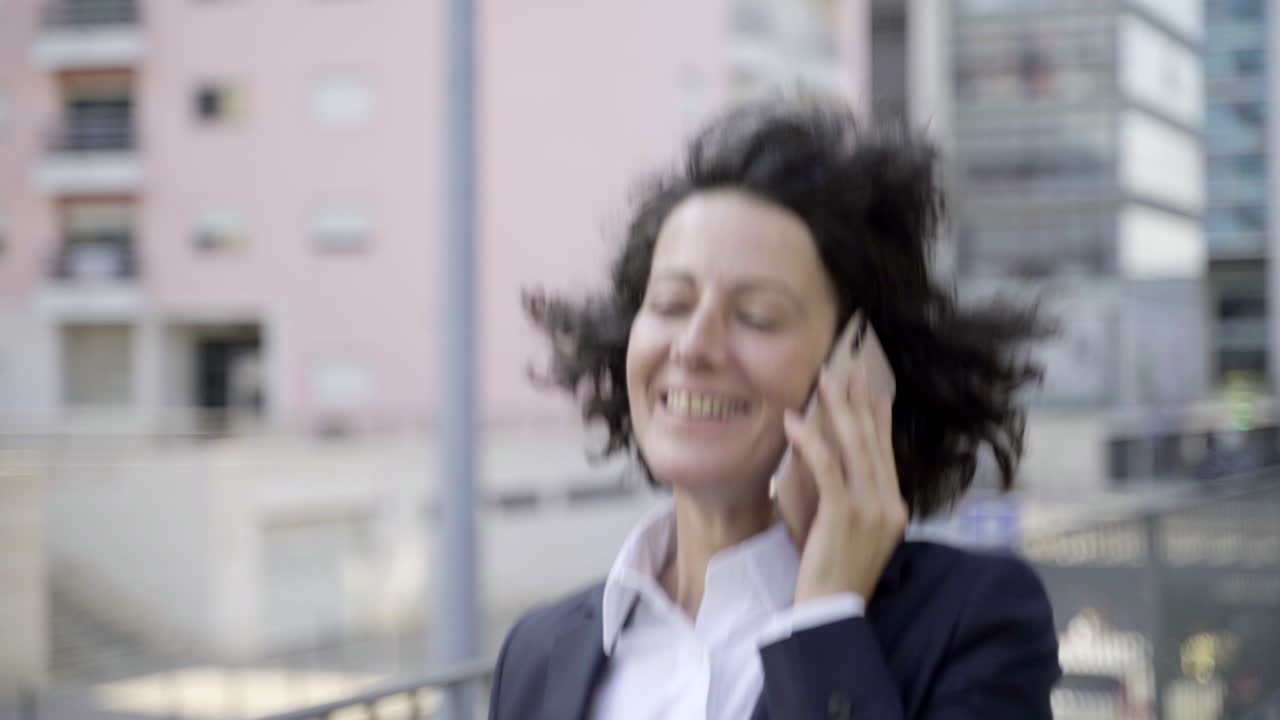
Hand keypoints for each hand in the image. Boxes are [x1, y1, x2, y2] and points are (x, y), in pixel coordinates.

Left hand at [782, 361, 906, 603]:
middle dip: (859, 402)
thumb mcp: (848, 531)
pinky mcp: (846, 513)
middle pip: (873, 442)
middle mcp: (890, 504)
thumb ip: (848, 498)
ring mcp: (872, 508)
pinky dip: (810, 440)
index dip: (879, 420)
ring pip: (855, 446)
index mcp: (895, 509)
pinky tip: (793, 421)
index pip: (887, 454)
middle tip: (848, 370)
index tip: (875, 392)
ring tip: (824, 380)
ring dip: (838, 409)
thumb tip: (832, 464)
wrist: (830, 611)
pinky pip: (827, 466)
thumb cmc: (831, 573)